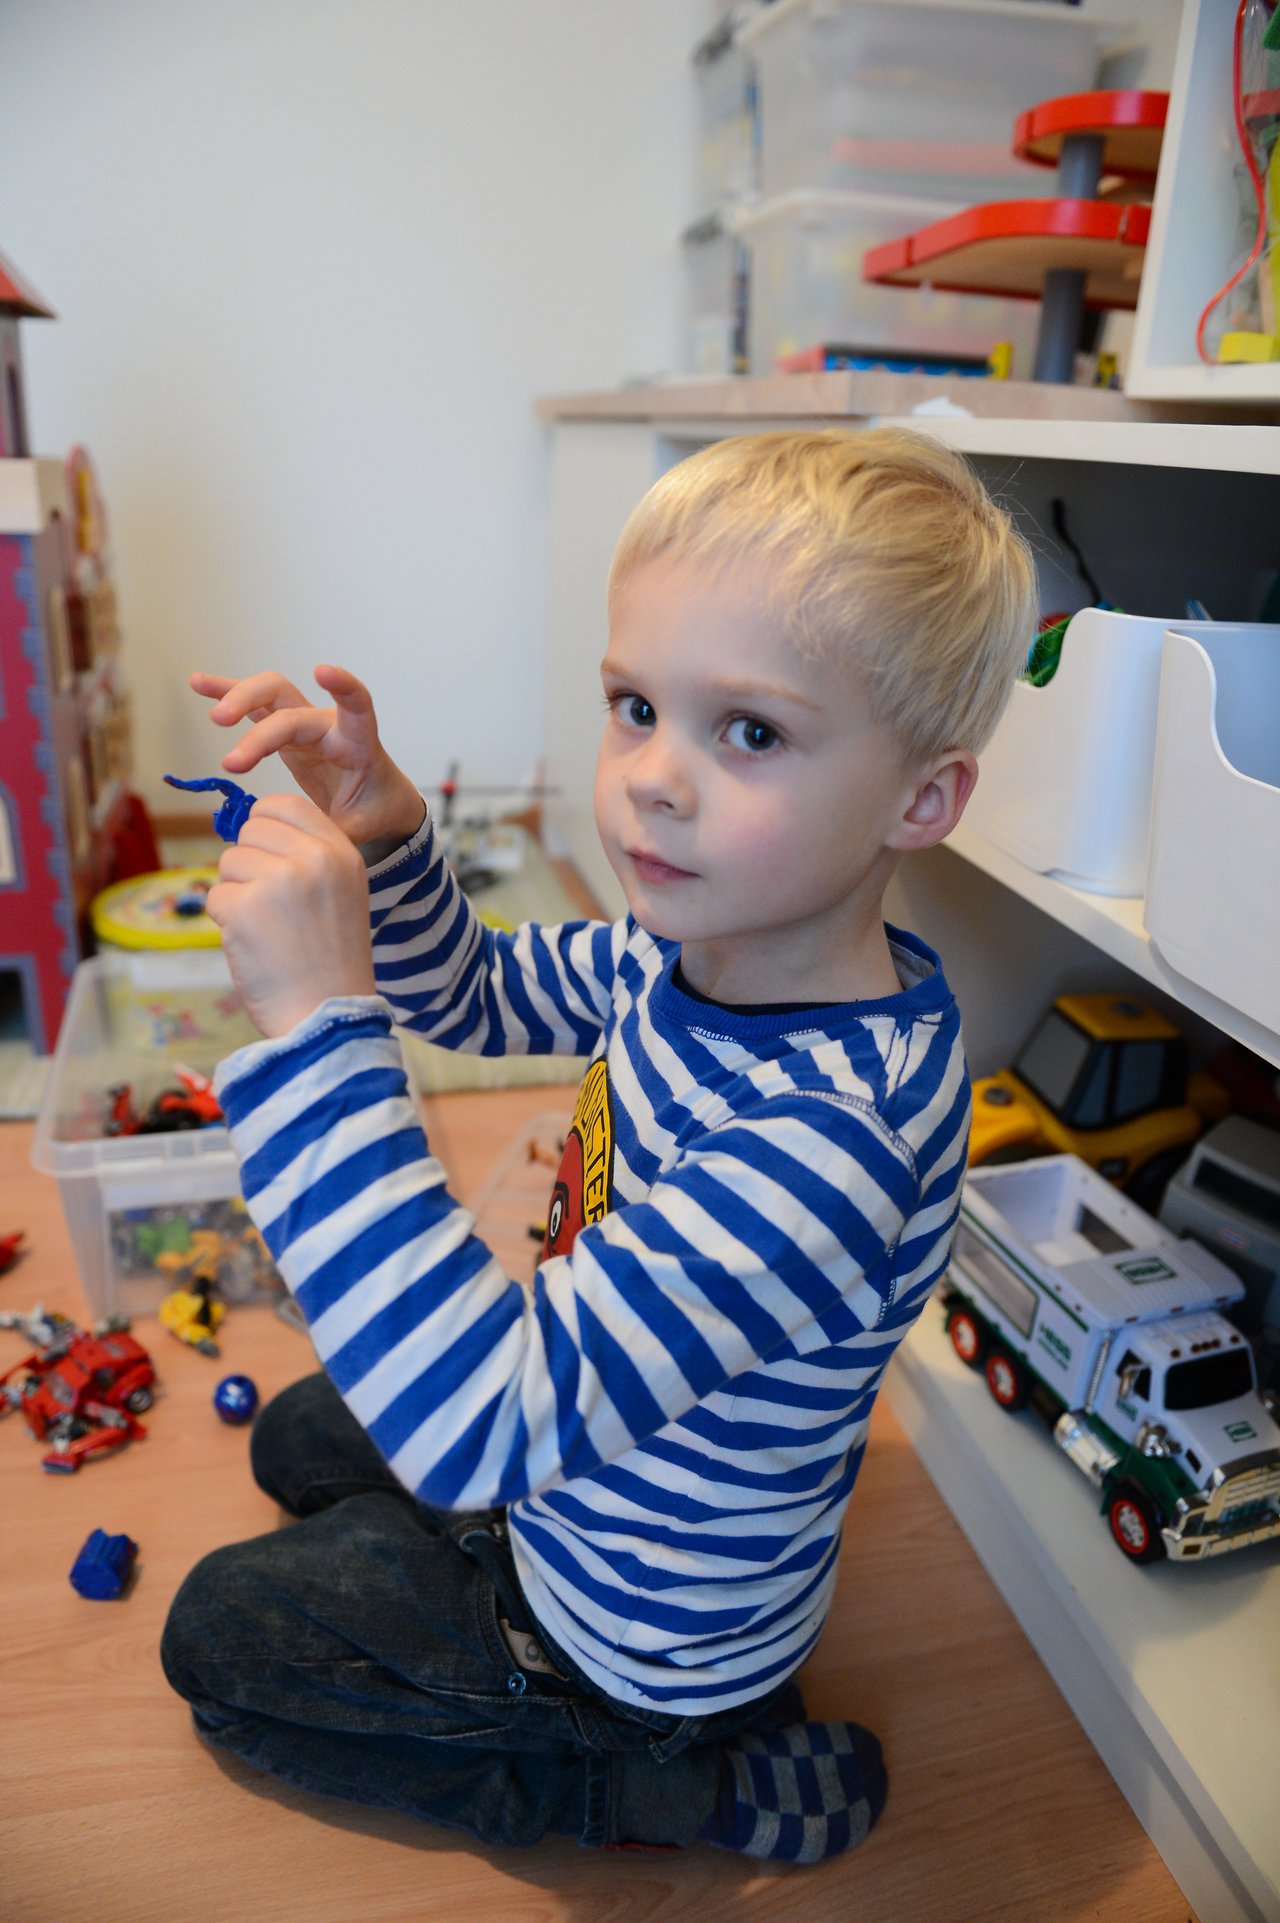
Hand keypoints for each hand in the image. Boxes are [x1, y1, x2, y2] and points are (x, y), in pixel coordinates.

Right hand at [190, 663, 425, 846]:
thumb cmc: (375, 807)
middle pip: (288, 702)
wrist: (378, 799)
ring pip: (268, 695)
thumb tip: (303, 841)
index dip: (343, 686)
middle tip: (226, 740)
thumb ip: (338, 832)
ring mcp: (303, 724)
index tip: (322, 671)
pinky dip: (227, 694)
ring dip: (236, 697)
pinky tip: (198, 684)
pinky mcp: (284, 732)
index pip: (355, 705)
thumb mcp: (365, 826)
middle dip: (255, 715)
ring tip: (213, 715)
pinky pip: (254, 709)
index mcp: (355, 743)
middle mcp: (326, 725)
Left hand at [205, 793, 377, 1037]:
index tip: (268, 857)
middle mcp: (313, 860)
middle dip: (249, 865)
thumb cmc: (330, 960)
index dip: (264, 826)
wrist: (327, 1017)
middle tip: (271, 907)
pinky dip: (225, 922)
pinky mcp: (244, 909)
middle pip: (249, 832)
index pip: (284, 805)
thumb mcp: (341, 892)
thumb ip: (305, 854)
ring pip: (228, 863)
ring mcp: (278, 882)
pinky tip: (253, 945)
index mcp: (342, 852)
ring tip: (267, 929)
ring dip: (236, 894)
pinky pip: (214, 896)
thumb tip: (248, 827)